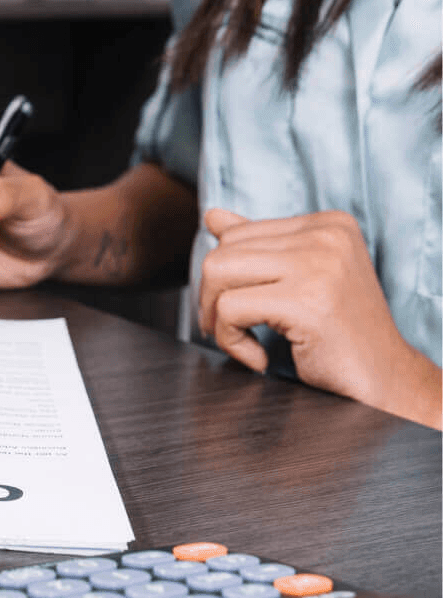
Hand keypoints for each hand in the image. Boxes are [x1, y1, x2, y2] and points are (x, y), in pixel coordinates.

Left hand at [199, 208, 441, 426]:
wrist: (386, 381)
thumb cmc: (343, 336)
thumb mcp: (302, 280)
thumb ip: (261, 247)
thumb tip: (213, 216)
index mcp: (327, 224)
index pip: (239, 234)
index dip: (224, 280)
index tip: (238, 313)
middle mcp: (325, 235)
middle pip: (223, 252)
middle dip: (211, 298)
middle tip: (232, 331)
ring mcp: (318, 265)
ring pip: (218, 273)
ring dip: (217, 319)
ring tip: (244, 343)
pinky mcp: (306, 301)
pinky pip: (230, 310)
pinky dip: (231, 341)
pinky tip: (259, 358)